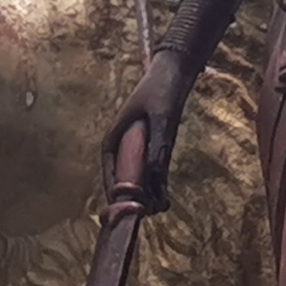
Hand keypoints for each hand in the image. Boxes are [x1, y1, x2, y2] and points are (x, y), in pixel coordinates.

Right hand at [101, 55, 191, 214]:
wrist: (175, 73)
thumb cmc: (161, 90)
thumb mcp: (160, 117)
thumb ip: (157, 145)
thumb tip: (154, 173)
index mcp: (114, 138)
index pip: (110, 169)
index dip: (114, 189)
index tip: (121, 206)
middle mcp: (124, 147)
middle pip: (123, 178)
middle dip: (132, 197)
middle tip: (145, 212)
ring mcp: (140, 148)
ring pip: (139, 178)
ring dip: (147, 195)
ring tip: (158, 208)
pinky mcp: (155, 148)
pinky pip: (153, 172)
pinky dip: (157, 186)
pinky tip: (164, 198)